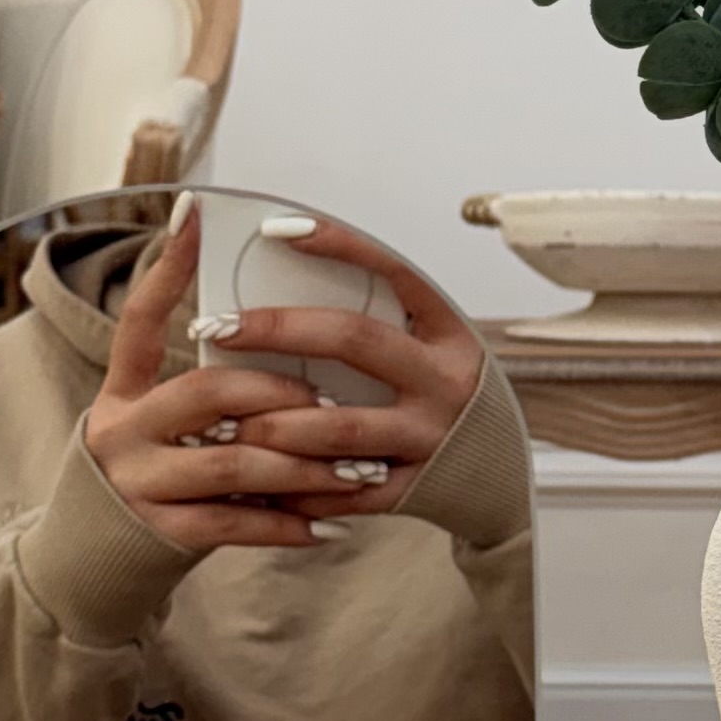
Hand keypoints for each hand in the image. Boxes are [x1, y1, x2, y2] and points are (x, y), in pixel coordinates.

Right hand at [84, 197, 372, 550]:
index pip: (141, 319)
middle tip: (333, 403)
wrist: (94, 565)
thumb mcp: (160, 429)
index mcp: (122, 393)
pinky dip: (287, 525)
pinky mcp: (159, 532)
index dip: (166, 267)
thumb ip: (208, 397)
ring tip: (355, 471)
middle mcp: (122, 430)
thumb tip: (288, 352)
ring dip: (303, 466)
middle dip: (279, 395)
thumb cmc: (154, 482)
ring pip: (232, 462)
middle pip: (206, 392)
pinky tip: (330, 528)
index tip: (193, 212)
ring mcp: (137, 482)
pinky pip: (234, 524)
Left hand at [200, 217, 484, 520]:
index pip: (394, 273)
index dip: (339, 247)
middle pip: (355, 340)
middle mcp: (444, 381)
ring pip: (340, 427)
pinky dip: (296, 486)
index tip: (278, 230)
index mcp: (449, 333)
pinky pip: (343, 491)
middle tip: (219, 326)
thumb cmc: (448, 401)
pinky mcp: (413, 489)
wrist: (502, 479)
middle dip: (279, 330)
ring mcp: (430, 438)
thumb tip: (290, 291)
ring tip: (226, 419)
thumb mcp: (434, 351)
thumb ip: (382, 327)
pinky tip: (257, 477)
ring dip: (274, 422)